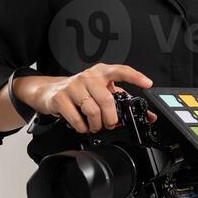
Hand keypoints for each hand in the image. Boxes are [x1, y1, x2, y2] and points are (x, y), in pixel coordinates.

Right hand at [16, 63, 152, 133]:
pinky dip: (82, 127)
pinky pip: (76, 118)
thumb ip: (122, 100)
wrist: (49, 91)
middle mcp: (88, 76)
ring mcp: (73, 86)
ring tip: (95, 126)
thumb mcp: (101, 91)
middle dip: (111, 118)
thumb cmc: (80, 91)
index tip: (148, 83)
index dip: (135, 76)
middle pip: (107, 100)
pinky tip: (83, 126)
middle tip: (110, 124)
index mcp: (101, 72)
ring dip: (96, 124)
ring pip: (92, 110)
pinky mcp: (61, 98)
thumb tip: (148, 115)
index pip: (121, 70)